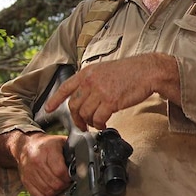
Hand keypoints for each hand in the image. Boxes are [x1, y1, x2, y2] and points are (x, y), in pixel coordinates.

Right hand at [15, 132, 70, 195]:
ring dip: (56, 191)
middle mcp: (37, 160)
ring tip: (60, 186)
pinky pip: (37, 195)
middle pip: (54, 182)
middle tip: (67, 182)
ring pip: (47, 190)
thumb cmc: (47, 144)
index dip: (68, 176)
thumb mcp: (61, 142)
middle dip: (64, 184)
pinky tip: (51, 191)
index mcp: (48, 150)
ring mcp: (29, 171)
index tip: (71, 176)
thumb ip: (73, 150)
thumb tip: (85, 159)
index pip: (60, 170)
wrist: (27, 144)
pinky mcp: (25, 180)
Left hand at [44, 54, 177, 129]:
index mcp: (88, 73)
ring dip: (89, 122)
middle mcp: (90, 81)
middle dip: (76, 118)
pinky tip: (104, 124)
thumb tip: (86, 95)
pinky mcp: (111, 101)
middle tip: (81, 125)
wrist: (147, 71)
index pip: (65, 87)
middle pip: (74, 105)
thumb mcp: (105, 70)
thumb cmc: (130, 71)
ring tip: (96, 123)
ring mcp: (100, 91)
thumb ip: (93, 80)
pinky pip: (98, 118)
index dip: (55, 100)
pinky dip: (99, 124)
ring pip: (85, 114)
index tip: (49, 108)